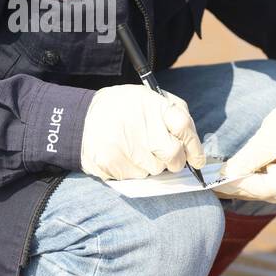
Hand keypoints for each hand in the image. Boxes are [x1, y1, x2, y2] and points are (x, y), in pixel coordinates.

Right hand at [81, 84, 205, 180]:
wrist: (79, 120)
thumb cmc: (120, 110)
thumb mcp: (145, 98)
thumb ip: (171, 112)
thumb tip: (192, 143)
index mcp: (151, 103)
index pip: (183, 125)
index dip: (194, 146)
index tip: (196, 159)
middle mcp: (141, 123)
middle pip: (174, 154)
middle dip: (175, 161)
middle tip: (166, 157)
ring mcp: (127, 145)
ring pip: (156, 169)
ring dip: (152, 165)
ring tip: (136, 149)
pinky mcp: (114, 162)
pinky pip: (138, 177)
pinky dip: (135, 171)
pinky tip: (124, 156)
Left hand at [211, 90, 275, 205]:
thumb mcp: (269, 138)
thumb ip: (247, 160)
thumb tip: (224, 176)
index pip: (264, 188)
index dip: (237, 185)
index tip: (212, 183)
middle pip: (261, 193)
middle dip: (234, 185)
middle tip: (204, 184)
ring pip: (259, 191)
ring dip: (237, 184)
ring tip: (211, 180)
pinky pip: (262, 186)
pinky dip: (246, 180)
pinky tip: (227, 176)